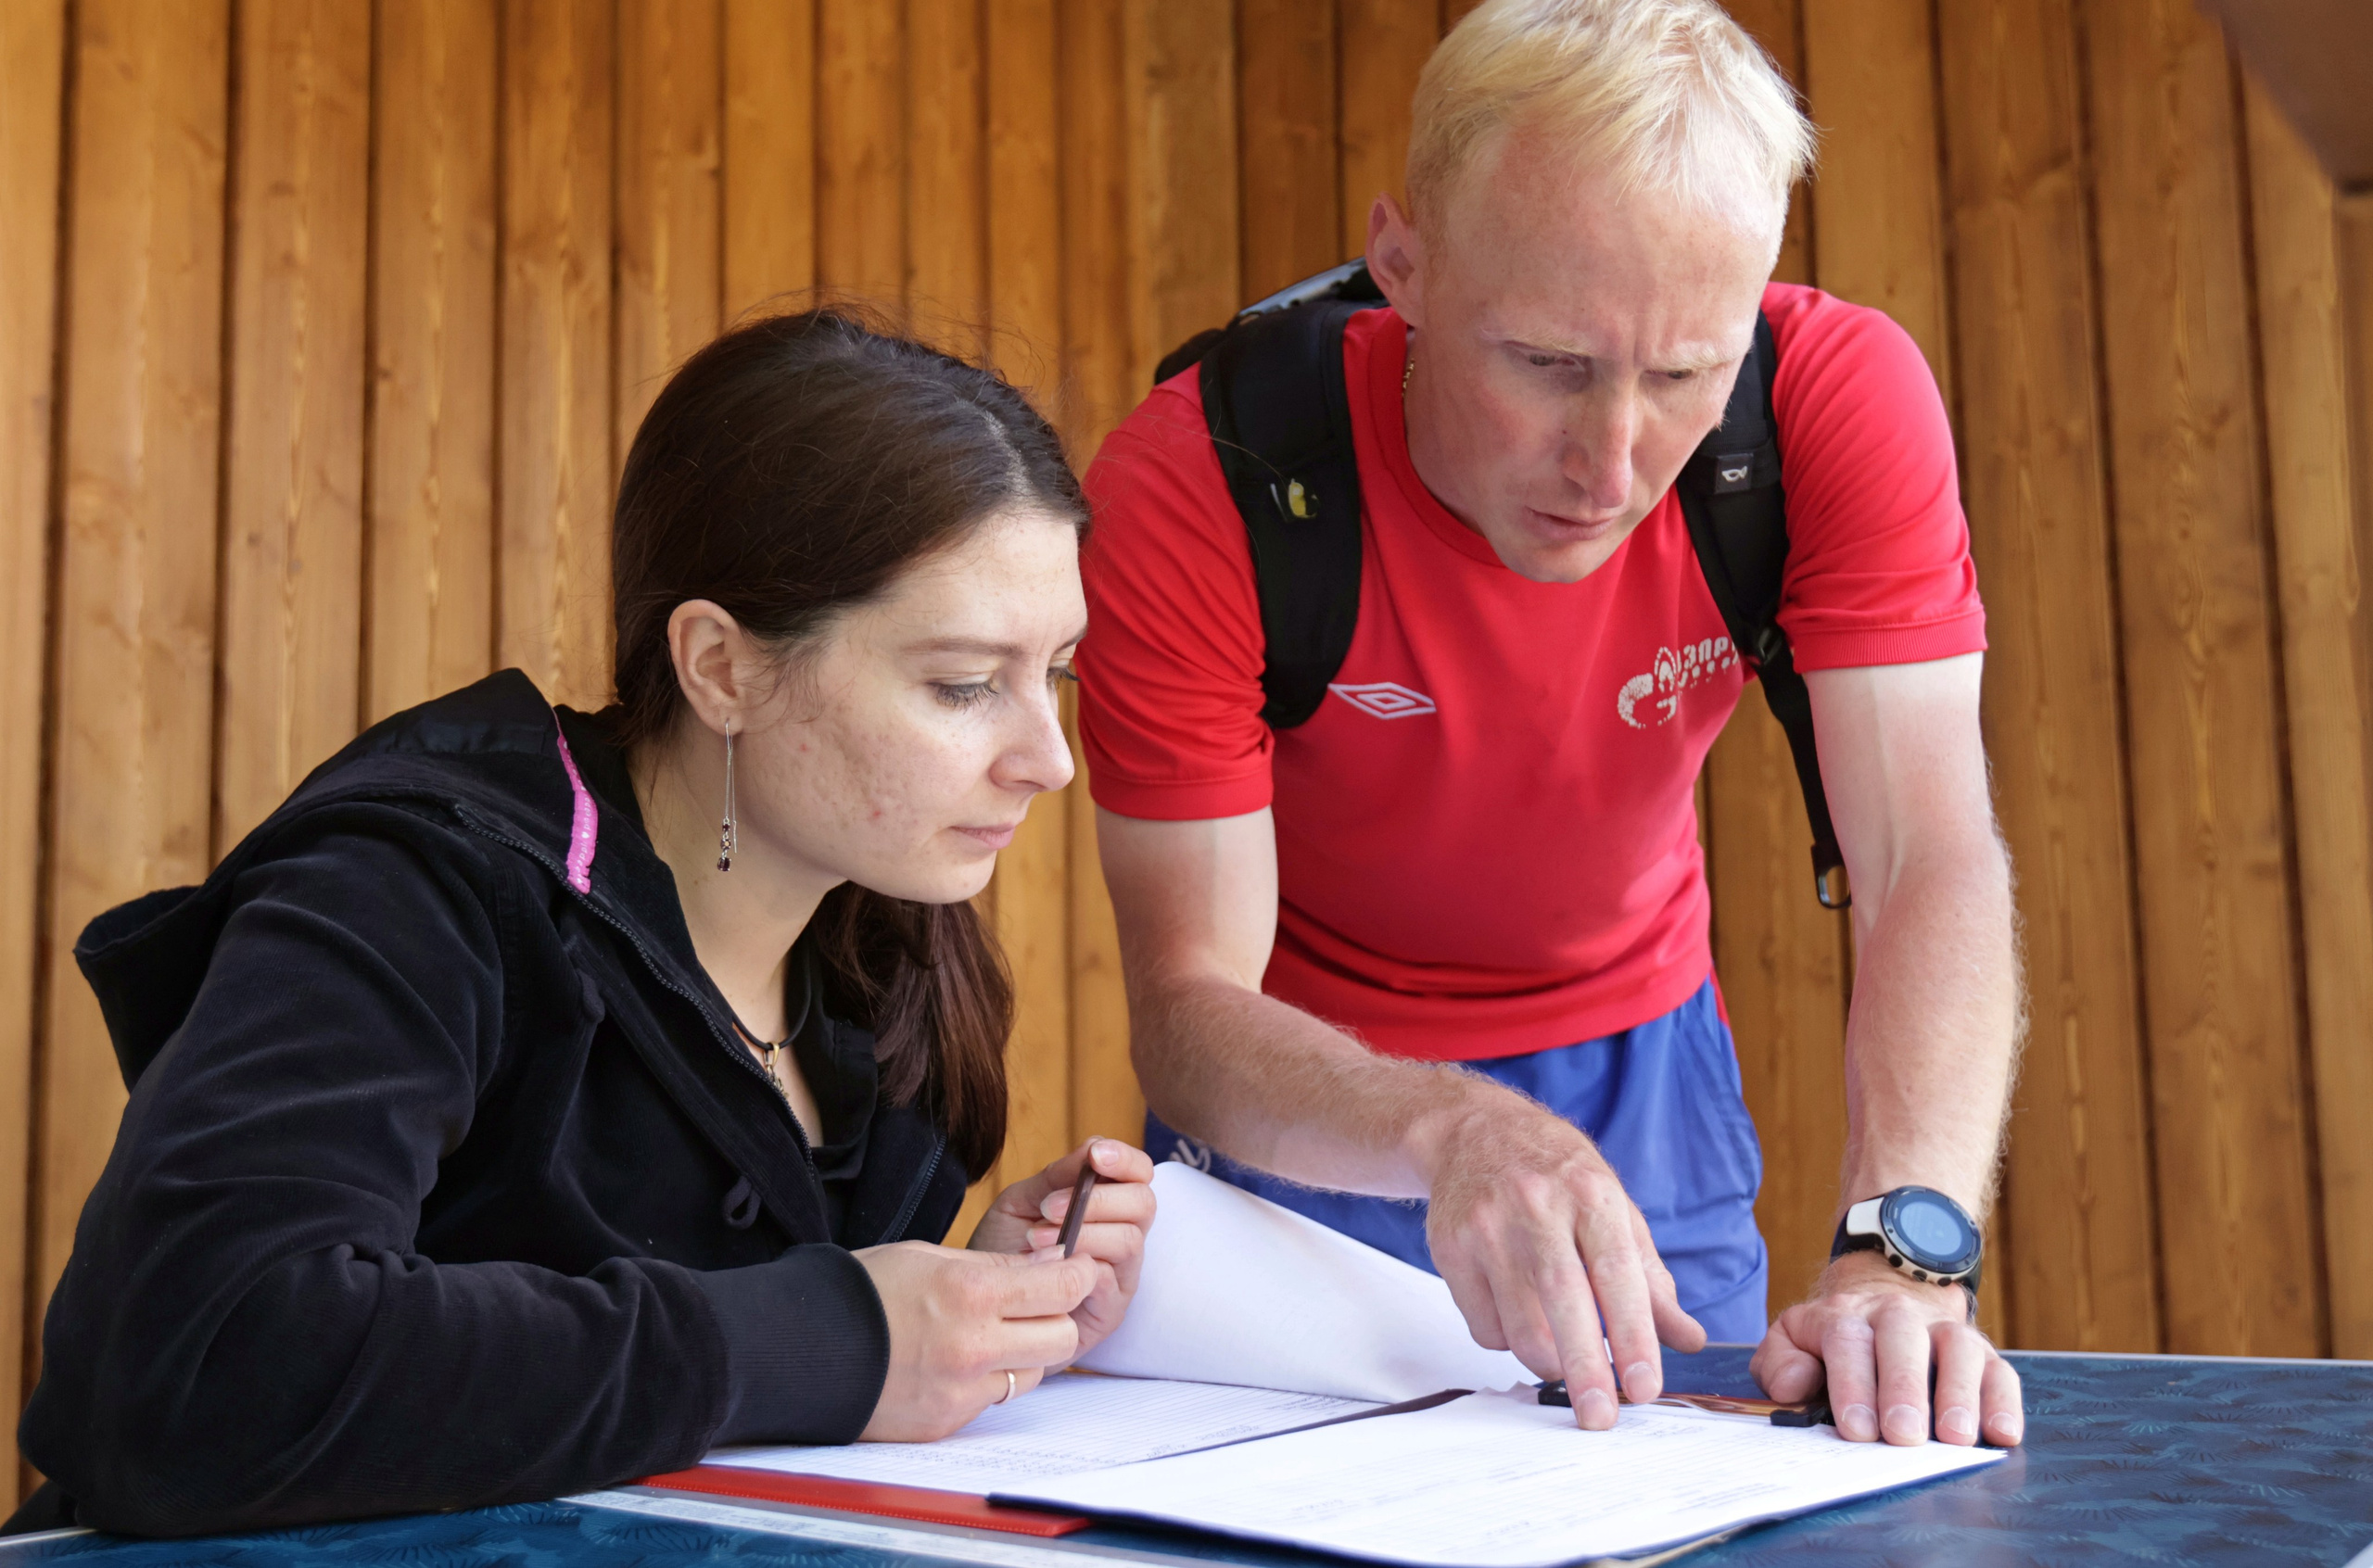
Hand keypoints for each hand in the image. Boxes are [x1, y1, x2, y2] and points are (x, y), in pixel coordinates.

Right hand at [852, 1241, 1098, 1440]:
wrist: (800, 1349)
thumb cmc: (861, 1291)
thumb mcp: (928, 1256)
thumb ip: (993, 1266)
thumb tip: (1050, 1264)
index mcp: (972, 1292)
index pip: (1065, 1285)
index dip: (1078, 1273)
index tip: (1074, 1266)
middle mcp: (975, 1346)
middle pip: (1064, 1336)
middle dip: (1057, 1316)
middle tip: (1036, 1303)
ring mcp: (962, 1390)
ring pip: (1033, 1373)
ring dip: (1024, 1353)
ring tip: (988, 1334)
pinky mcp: (948, 1421)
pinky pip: (992, 1400)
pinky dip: (986, 1381)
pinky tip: (954, 1363)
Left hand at [968, 1137, 1155, 1358]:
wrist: (983, 1301)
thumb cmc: (1004, 1249)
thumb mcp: (1021, 1204)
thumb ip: (1056, 1177)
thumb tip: (1093, 1149)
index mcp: (1107, 1203)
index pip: (1139, 1172)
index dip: (1125, 1159)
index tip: (1095, 1156)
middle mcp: (1123, 1235)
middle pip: (1144, 1202)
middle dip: (1099, 1199)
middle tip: (1049, 1208)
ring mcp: (1121, 1274)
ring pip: (1129, 1240)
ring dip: (1083, 1232)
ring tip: (1035, 1238)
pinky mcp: (1110, 1310)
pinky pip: (1110, 1280)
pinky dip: (1078, 1267)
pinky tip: (1045, 1265)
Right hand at [1420, 1089, 1705, 1429]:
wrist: (1472, 1131)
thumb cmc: (1556, 1174)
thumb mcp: (1615, 1208)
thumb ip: (1650, 1278)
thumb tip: (1686, 1340)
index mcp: (1591, 1195)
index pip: (1617, 1274)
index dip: (1633, 1336)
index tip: (1644, 1386)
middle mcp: (1537, 1207)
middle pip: (1563, 1305)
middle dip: (1586, 1371)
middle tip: (1600, 1417)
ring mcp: (1487, 1227)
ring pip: (1519, 1327)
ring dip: (1549, 1362)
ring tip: (1564, 1359)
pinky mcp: (1450, 1248)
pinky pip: (1484, 1327)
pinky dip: (1508, 1342)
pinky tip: (1519, 1317)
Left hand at [1751, 1250, 2024, 1446]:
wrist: (1885, 1294)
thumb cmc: (1834, 1338)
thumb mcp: (1792, 1340)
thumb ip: (1780, 1363)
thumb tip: (1796, 1385)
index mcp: (1846, 1316)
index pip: (1848, 1343)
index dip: (1852, 1386)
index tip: (1857, 1429)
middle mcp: (1898, 1316)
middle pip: (1903, 1342)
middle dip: (1903, 1390)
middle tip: (1904, 1436)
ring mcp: (1945, 1331)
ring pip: (1959, 1350)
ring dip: (1959, 1394)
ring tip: (1954, 1438)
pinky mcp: (1983, 1352)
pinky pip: (2000, 1370)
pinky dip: (2004, 1401)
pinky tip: (2003, 1432)